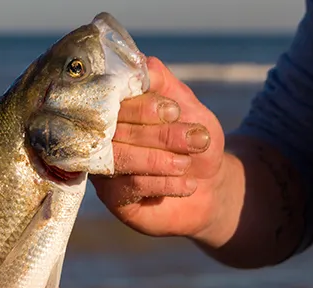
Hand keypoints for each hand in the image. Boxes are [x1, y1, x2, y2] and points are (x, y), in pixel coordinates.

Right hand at [92, 56, 231, 243]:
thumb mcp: (186, 106)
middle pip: (115, 130)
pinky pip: (130, 186)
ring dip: (159, 159)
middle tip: (195, 139)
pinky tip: (187, 184)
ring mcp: (104, 168)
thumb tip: (139, 64)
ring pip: (119, 157)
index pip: (112, 101)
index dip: (142, 105)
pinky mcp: (113, 198)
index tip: (175, 110)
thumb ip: (162, 82)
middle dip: (159, 134)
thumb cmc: (194, 142)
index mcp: (115, 109)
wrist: (210, 187)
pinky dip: (163, 183)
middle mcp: (101, 136)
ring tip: (187, 163)